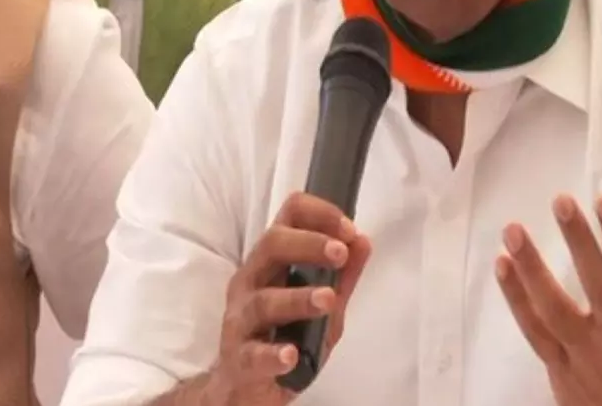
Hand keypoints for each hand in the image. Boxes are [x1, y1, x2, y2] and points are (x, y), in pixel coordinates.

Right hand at [204, 193, 371, 405]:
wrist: (246, 387)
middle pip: (271, 246)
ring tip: (327, 299)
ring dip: (298, 298)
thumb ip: (342, 277)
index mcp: (272, 262)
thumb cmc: (283, 336)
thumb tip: (362, 242)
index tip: (348, 229)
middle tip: (340, 253)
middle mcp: (251, 282)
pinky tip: (292, 354)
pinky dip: (273, 353)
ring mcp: (241, 320)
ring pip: (264, 300)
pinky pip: (254, 353)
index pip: (288, 218)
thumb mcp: (321, 305)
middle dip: (309, 245)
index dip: (319, 215)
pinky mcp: (239, 359)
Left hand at [496, 163, 601, 405]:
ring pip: (557, 311)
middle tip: (561, 201)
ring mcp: (586, 351)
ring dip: (534, 270)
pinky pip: (535, 331)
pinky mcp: (558, 365)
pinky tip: (502, 266)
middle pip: (598, 286)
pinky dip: (517, 300)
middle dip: (580, 244)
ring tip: (513, 230)